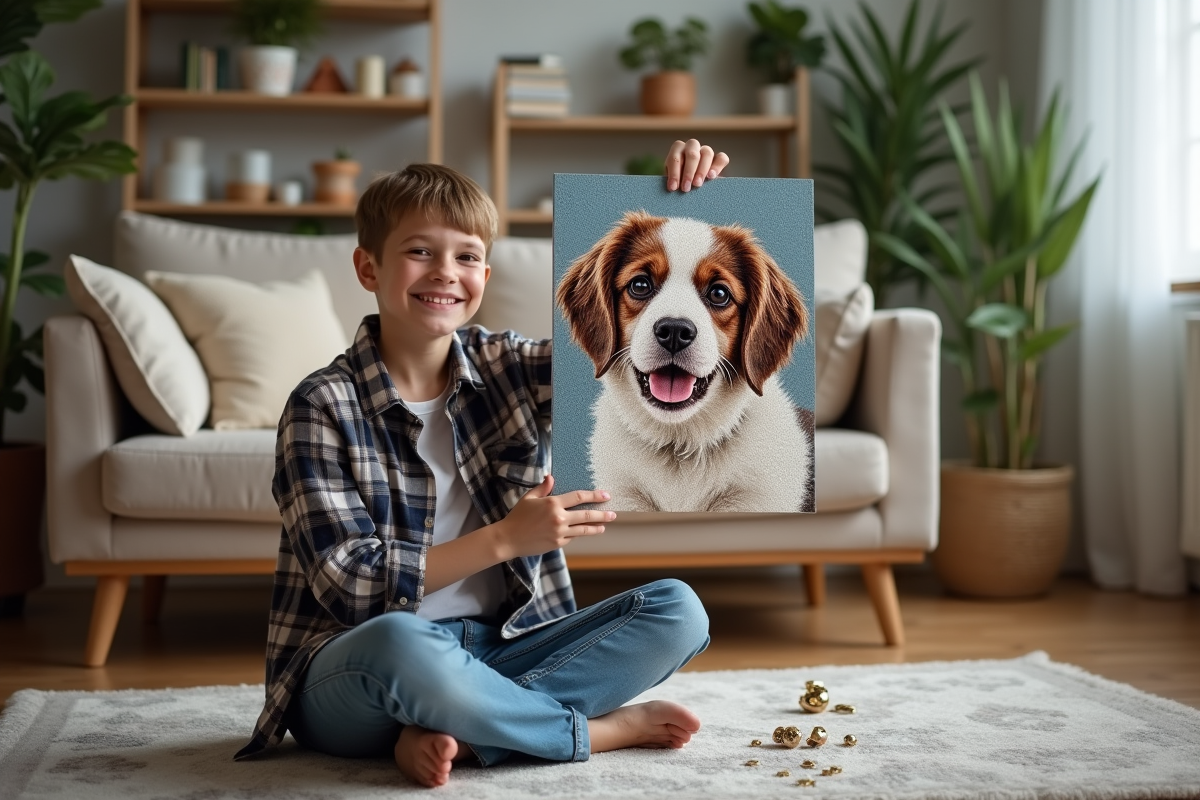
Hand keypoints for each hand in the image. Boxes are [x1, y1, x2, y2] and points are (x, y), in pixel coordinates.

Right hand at [494, 475, 615, 559]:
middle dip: (602, 514)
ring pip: (583, 529)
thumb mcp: (529, 498)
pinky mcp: (557, 543)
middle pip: (586, 515)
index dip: (594, 496)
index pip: (578, 497)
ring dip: (596, 527)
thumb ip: (543, 488)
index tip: (605, 495)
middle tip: (612, 513)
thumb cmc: (517, 517)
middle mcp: (559, 517)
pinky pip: (572, 538)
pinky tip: (585, 532)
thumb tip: (551, 477)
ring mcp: (559, 532)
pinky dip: (579, 534)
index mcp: (553, 503)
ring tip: (604, 526)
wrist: (508, 539)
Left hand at [665, 139, 729, 192]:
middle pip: (692, 153)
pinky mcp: (719, 159)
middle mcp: (692, 147)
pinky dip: (717, 166)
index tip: (673, 188)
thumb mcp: (673, 182)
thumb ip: (673, 182)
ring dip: (701, 170)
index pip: (675, 157)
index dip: (674, 173)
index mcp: (677, 150)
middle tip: (686, 188)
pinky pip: (722, 158)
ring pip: (707, 153)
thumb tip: (673, 187)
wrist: (691, 186)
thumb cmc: (679, 184)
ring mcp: (706, 151)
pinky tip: (711, 177)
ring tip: (697, 184)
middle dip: (688, 172)